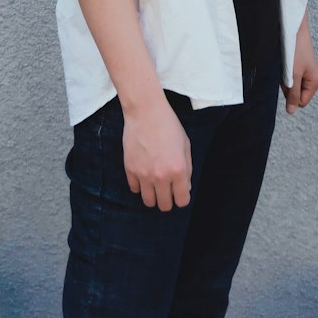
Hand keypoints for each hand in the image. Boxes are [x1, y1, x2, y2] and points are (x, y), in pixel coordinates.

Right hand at [122, 96, 192, 210]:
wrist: (145, 111)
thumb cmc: (168, 125)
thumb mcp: (185, 145)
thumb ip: (187, 169)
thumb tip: (186, 188)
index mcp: (178, 170)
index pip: (182, 201)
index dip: (182, 198)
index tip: (180, 192)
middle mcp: (161, 176)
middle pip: (164, 205)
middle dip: (168, 201)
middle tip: (167, 191)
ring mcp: (144, 174)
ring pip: (148, 201)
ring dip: (153, 196)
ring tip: (155, 186)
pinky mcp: (130, 169)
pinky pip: (134, 189)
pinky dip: (139, 186)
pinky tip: (143, 175)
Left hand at [283, 14, 317, 114]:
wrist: (292, 28)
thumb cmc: (295, 50)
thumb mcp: (293, 74)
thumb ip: (292, 94)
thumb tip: (291, 112)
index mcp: (315, 82)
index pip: (300, 102)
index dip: (291, 95)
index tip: (288, 80)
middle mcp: (311, 78)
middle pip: (295, 93)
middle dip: (287, 86)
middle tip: (286, 71)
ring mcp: (304, 72)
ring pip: (290, 84)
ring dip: (284, 78)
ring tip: (284, 65)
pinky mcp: (297, 65)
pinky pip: (288, 76)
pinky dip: (283, 71)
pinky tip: (283, 62)